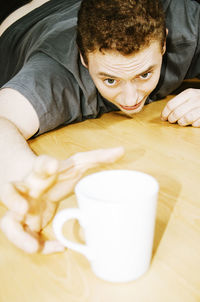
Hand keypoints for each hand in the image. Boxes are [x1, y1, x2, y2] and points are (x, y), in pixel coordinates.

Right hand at [0, 147, 123, 253]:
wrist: (36, 188)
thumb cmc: (57, 176)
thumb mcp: (76, 165)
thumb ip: (97, 158)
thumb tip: (122, 151)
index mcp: (41, 173)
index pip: (39, 165)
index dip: (44, 165)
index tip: (51, 165)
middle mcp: (26, 191)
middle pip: (9, 191)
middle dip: (12, 198)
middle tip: (21, 208)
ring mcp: (21, 210)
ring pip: (8, 222)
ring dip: (18, 236)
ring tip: (33, 246)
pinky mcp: (24, 225)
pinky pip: (25, 239)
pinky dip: (40, 246)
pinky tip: (59, 247)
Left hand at [161, 88, 199, 126]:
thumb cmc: (199, 100)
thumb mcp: (189, 97)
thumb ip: (178, 103)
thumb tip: (164, 115)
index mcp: (188, 93)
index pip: (171, 105)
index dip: (165, 113)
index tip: (163, 118)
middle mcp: (195, 99)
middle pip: (177, 112)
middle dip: (172, 119)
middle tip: (172, 121)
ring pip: (186, 118)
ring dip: (181, 122)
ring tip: (181, 122)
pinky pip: (196, 123)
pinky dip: (193, 124)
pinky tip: (192, 123)